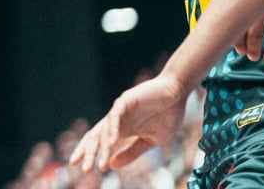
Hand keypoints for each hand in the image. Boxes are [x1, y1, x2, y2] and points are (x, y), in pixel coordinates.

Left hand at [69, 75, 185, 172]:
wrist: (178, 93)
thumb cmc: (167, 115)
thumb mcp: (150, 141)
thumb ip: (131, 153)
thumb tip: (111, 165)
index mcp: (121, 129)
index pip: (99, 143)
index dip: (90, 154)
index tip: (85, 170)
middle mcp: (116, 120)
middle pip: (96, 137)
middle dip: (88, 153)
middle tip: (85, 170)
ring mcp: (119, 110)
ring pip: (104, 130)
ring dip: (102, 148)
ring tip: (100, 164)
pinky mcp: (125, 100)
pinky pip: (115, 116)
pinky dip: (113, 130)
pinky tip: (112, 143)